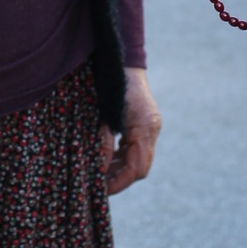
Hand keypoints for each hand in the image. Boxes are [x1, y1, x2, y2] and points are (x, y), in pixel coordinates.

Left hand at [101, 68, 160, 195]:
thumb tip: (100, 169)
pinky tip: (105, 159)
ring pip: (136, 159)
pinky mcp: (142, 124)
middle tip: (96, 185)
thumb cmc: (110, 84)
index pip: (138, 168)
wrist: (119, 58)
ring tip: (97, 175)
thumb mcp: (103, 115)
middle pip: (138, 167)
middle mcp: (151, 130)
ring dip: (118, 169)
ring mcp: (148, 127)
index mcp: (145, 128)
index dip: (119, 182)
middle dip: (118, 178)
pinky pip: (134, 148)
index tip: (101, 189)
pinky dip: (120, 157)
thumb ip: (104, 142)